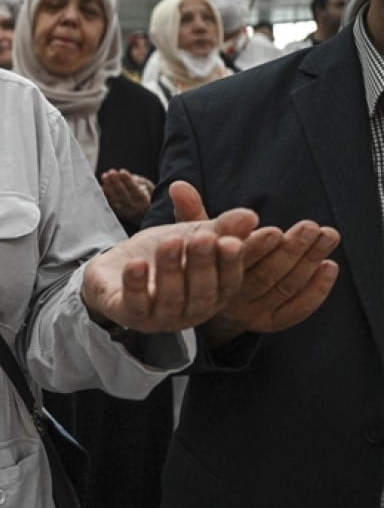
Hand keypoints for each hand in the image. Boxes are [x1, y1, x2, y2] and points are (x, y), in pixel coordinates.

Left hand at [81, 204, 255, 332]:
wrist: (116, 265)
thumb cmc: (163, 252)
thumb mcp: (192, 234)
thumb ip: (218, 228)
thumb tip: (250, 216)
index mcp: (212, 294)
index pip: (228, 284)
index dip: (230, 264)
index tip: (231, 242)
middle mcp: (189, 312)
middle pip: (201, 293)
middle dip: (202, 264)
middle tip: (202, 238)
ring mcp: (158, 318)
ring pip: (170, 299)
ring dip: (171, 269)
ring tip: (170, 241)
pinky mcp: (128, 315)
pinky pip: (134, 305)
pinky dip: (136, 284)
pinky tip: (136, 264)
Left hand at [100, 168, 153, 223]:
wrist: (144, 214)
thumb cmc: (147, 196)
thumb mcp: (150, 188)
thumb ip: (141, 182)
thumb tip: (132, 178)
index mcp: (145, 202)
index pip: (135, 190)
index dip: (128, 180)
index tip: (121, 171)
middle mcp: (135, 209)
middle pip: (123, 195)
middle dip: (116, 182)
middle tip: (110, 172)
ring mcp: (125, 213)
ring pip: (115, 200)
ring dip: (108, 187)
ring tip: (104, 176)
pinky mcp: (117, 214)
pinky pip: (110, 204)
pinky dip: (105, 195)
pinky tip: (101, 187)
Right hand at [169, 181, 338, 346]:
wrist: (201, 295)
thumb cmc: (200, 256)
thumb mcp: (193, 234)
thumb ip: (191, 211)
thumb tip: (179, 185)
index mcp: (208, 279)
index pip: (234, 264)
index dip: (255, 247)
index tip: (274, 230)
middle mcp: (229, 300)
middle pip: (263, 276)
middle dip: (288, 250)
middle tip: (308, 227)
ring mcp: (249, 313)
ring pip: (284, 288)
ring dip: (308, 262)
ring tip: (326, 235)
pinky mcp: (269, 322)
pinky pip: (296, 309)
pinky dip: (316, 290)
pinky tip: (329, 266)